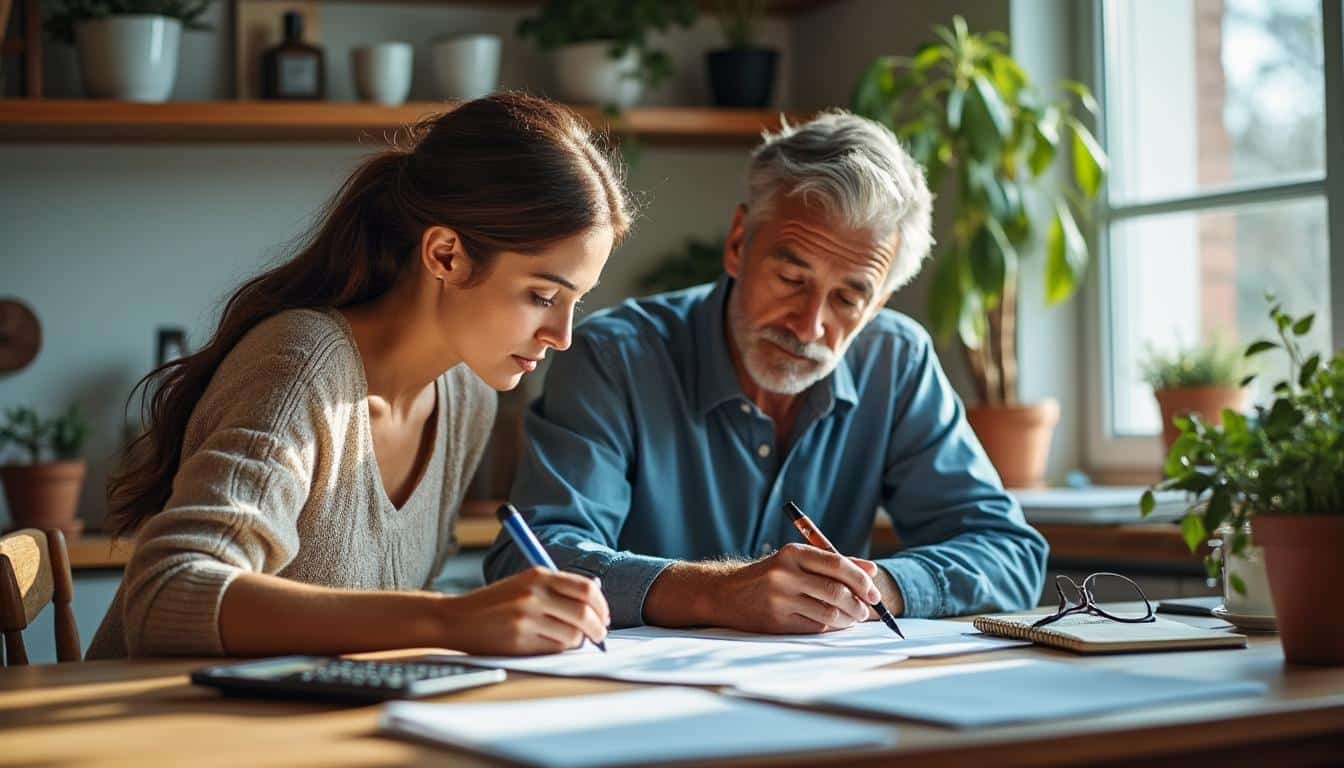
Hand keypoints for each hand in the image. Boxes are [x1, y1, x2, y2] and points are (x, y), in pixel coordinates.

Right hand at [439, 567, 609, 655]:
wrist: (455, 618)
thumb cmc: (494, 603)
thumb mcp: (524, 584)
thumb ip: (557, 588)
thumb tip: (596, 599)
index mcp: (538, 575)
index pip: (586, 588)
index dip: (601, 605)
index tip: (604, 616)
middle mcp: (533, 594)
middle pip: (584, 613)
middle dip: (598, 628)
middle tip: (599, 635)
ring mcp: (526, 618)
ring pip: (572, 635)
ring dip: (578, 641)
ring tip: (569, 640)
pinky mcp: (518, 640)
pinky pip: (554, 649)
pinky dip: (560, 649)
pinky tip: (551, 645)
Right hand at [711, 543, 881, 633]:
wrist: (728, 593)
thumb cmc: (771, 575)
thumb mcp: (797, 560)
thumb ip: (834, 563)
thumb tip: (871, 571)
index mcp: (793, 553)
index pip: (837, 565)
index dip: (861, 580)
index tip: (874, 593)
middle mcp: (785, 574)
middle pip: (836, 591)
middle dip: (859, 604)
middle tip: (867, 610)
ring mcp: (779, 599)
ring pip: (828, 613)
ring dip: (848, 619)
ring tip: (854, 618)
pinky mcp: (776, 622)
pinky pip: (815, 627)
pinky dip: (831, 627)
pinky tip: (834, 624)